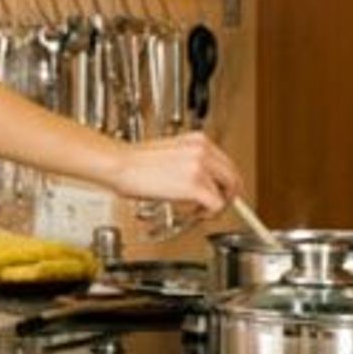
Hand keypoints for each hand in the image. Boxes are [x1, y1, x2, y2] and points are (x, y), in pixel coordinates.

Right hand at [113, 132, 242, 214]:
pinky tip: (195, 213)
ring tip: (200, 210)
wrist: (119, 165)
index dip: (226, 181)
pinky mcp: (196, 186)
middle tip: (215, 205)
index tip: (221, 191)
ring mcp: (200, 168)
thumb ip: (190, 162)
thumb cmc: (133, 162)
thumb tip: (201, 179)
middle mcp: (203, 151)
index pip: (226, 162)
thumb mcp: (169, 153)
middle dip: (228, 195)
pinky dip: (209, 213)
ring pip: (228, 192)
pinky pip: (217, 205)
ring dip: (217, 205)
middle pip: (233, 177)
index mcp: (197, 140)